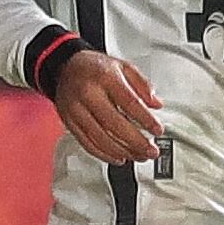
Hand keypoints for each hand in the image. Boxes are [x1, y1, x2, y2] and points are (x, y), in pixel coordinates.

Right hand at [54, 49, 163, 164]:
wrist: (66, 67)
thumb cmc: (96, 68)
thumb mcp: (123, 67)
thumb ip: (143, 84)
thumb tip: (156, 104)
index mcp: (104, 77)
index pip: (128, 102)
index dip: (145, 120)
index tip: (158, 130)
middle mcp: (87, 93)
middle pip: (113, 124)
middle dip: (136, 142)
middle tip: (151, 151)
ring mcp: (75, 109)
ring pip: (100, 137)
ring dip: (122, 151)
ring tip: (139, 156)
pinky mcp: (69, 121)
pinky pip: (86, 143)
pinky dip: (104, 154)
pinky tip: (118, 157)